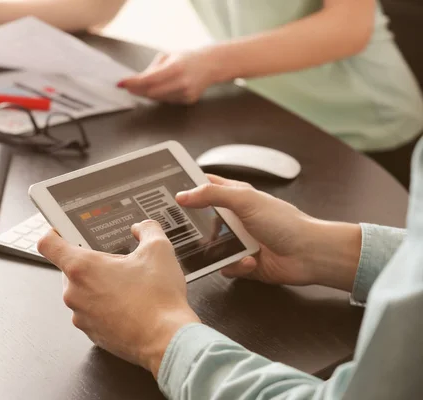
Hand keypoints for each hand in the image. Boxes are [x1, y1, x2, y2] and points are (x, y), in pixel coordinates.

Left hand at [37, 220, 199, 377]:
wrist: (167, 340)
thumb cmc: (158, 300)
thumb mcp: (158, 250)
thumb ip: (147, 229)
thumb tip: (141, 228)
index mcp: (82, 268)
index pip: (48, 244)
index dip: (55, 233)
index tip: (63, 232)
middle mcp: (75, 293)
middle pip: (69, 268)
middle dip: (91, 263)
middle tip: (115, 262)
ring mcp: (81, 316)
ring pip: (82, 292)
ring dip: (99, 286)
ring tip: (127, 285)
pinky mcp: (92, 333)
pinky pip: (92, 313)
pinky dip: (105, 307)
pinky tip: (129, 304)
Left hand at [117, 49, 217, 103]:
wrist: (210, 65)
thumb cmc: (187, 59)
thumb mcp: (169, 56)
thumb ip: (153, 68)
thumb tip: (137, 80)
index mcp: (176, 67)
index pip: (148, 79)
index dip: (132, 83)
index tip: (120, 83)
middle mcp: (181, 82)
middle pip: (150, 92)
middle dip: (137, 90)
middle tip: (128, 86)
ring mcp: (186, 93)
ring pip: (157, 98)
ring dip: (148, 93)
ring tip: (146, 85)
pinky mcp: (188, 100)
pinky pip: (167, 101)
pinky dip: (160, 96)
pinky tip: (163, 88)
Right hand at [176, 175, 360, 290]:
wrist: (309, 254)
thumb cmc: (283, 222)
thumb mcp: (245, 200)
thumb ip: (212, 194)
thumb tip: (183, 195)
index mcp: (235, 196)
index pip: (205, 186)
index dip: (188, 187)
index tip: (168, 192)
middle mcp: (234, 218)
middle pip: (202, 219)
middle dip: (194, 226)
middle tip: (180, 230)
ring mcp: (238, 241)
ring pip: (209, 246)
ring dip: (216, 251)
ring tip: (224, 249)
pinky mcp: (242, 262)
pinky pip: (224, 266)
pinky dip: (235, 266)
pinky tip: (250, 261)